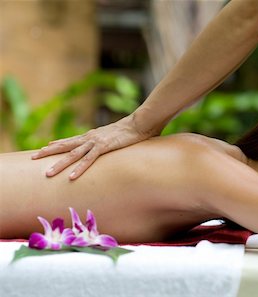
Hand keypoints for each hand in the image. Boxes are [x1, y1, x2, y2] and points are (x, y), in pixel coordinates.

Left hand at [31, 115, 152, 179]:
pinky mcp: (104, 147)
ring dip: (60, 164)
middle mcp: (90, 137)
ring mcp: (96, 142)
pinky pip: (89, 160)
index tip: (44, 148)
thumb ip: (110, 141)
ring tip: (48, 174)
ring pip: (73, 155)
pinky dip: (80, 168)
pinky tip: (72, 177)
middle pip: (65, 145)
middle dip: (48, 152)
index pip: (71, 140)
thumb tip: (111, 144)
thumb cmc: (132, 130)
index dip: (57, 144)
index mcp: (93, 135)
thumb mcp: (116, 136)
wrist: (141, 123)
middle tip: (33, 158)